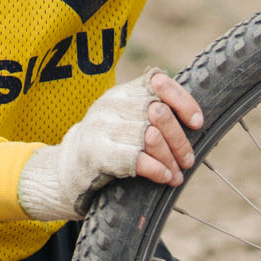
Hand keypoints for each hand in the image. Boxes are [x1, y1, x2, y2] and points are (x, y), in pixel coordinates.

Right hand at [15, 71, 205, 221]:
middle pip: (158, 113)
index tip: (197, 123)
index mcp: (122, 93)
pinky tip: (165, 177)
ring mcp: (100, 127)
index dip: (183, 101)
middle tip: (188, 160)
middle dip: (180, 139)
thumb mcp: (126, 121)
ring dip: (170, 159)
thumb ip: (152, 114)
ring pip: (149, 137)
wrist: (63, 172)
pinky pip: (135, 158)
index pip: (158, 83)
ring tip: (177, 174)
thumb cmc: (107, 147)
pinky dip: (156, 168)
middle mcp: (111, 104)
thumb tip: (197, 122)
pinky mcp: (94, 153)